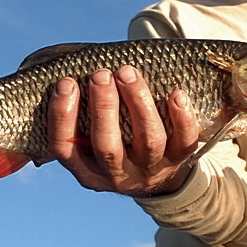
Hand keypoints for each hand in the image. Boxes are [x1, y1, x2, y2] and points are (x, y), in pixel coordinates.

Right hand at [47, 65, 199, 195]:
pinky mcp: (178, 161)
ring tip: (128, 74)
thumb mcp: (88, 139)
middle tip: (100, 75)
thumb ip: (76, 112)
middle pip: (107, 146)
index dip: (62, 116)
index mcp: (86, 169)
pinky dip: (182, 118)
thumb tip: (63, 71)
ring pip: (148, 141)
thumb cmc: (113, 139)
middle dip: (103, 107)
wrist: (153, 172)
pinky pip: (184, 142)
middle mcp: (116, 175)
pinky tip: (176, 94)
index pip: (65, 148)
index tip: (65, 83)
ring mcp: (149, 170)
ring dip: (138, 104)